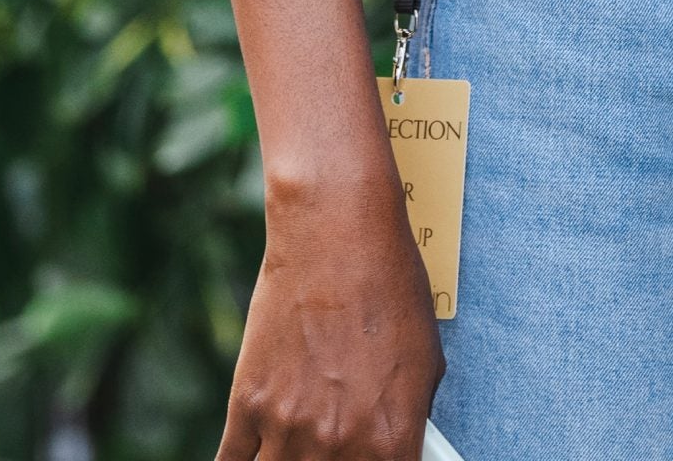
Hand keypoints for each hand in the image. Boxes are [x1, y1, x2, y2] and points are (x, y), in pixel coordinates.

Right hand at [216, 171, 443, 459]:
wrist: (335, 234)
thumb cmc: (388, 285)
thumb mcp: (425, 359)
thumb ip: (407, 418)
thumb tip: (397, 447)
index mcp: (391, 438)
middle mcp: (338, 444)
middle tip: (329, 450)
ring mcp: (288, 429)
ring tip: (298, 448)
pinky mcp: (248, 407)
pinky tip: (255, 453)